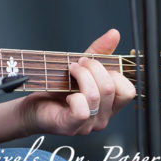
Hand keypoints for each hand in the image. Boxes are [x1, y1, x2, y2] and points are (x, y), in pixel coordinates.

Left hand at [19, 28, 136, 136]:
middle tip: (78, 63)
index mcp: (109, 104)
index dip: (113, 73)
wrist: (33, 107)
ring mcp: (88, 124)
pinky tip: (65, 93)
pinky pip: (82, 110)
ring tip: (70, 70)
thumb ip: (99, 52)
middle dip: (94, 68)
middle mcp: (103, 117)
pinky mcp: (71, 126)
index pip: (128, 91)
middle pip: (111, 88)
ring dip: (81, 76)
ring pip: (96, 95)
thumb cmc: (56, 89)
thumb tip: (114, 34)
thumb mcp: (80, 67)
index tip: (92, 63)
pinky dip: (74, 96)